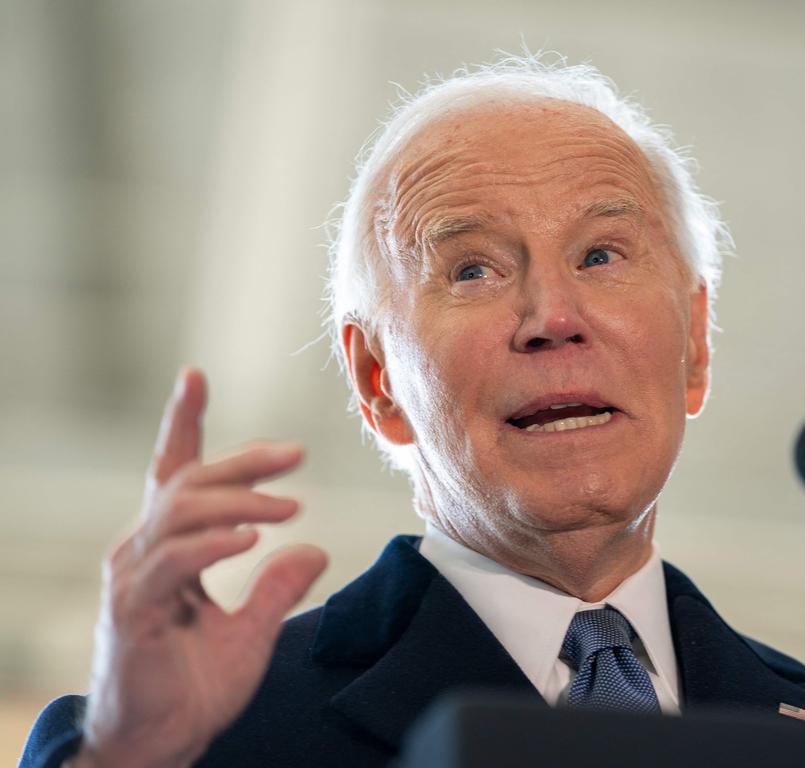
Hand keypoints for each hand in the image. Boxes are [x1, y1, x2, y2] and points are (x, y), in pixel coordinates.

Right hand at [75, 368, 327, 767]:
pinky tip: (249, 540)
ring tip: (289, 508)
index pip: (174, 475)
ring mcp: (134, 580)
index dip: (183, 423)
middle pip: (190, 482)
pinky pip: (172, 562)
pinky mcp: (132, 612)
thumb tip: (313, 550)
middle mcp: (143, 553)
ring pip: (181, 512)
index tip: (195, 377)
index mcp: (168, 550)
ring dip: (240, 502)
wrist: (158, 747)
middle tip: (296, 454)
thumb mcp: (250, 631)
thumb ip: (278, 588)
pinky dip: (211, 544)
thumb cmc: (194, 688)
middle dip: (243, 461)